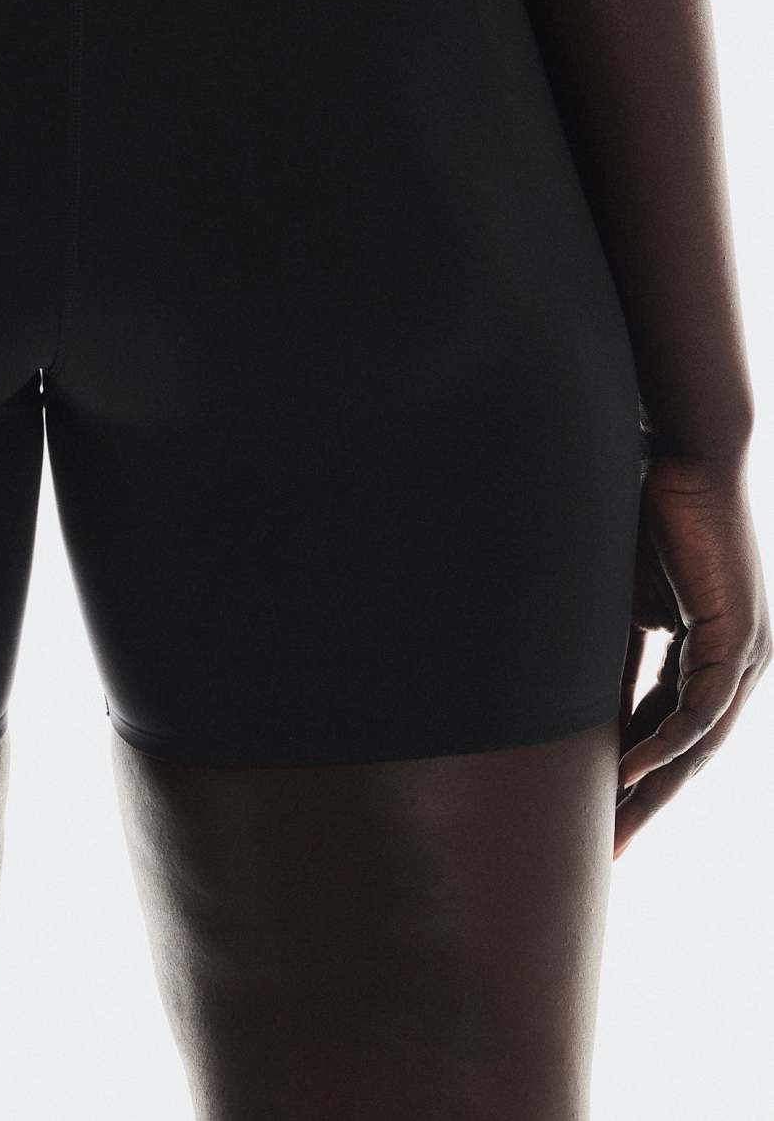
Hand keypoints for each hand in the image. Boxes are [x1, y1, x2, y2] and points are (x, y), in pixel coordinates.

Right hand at [615, 451, 768, 857]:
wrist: (683, 459)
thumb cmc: (647, 514)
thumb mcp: (620, 598)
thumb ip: (612, 648)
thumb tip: (569, 695)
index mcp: (707, 652)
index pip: (668, 730)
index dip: (634, 778)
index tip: (599, 818)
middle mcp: (734, 662)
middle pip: (688, 754)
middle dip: (647, 805)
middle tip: (610, 852)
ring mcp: (743, 654)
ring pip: (698, 743)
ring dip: (655, 789)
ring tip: (616, 829)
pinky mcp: (738, 638)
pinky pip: (700, 709)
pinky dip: (666, 744)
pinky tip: (633, 772)